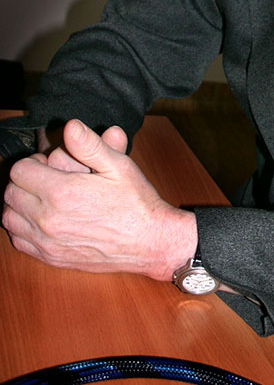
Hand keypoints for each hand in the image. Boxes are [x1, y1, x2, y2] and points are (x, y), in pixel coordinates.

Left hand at [2, 119, 196, 280]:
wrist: (149, 242)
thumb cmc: (136, 202)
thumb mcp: (119, 166)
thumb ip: (90, 145)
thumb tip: (70, 127)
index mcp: (62, 192)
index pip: (19, 170)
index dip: (33, 162)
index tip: (48, 164)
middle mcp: (48, 219)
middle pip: (10, 192)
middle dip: (24, 180)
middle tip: (46, 179)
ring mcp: (47, 242)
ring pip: (9, 217)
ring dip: (19, 204)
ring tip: (41, 198)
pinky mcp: (51, 257)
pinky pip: (18, 241)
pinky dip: (22, 228)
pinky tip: (41, 220)